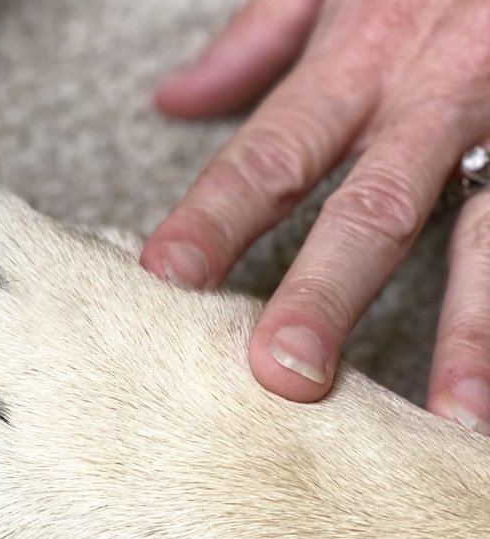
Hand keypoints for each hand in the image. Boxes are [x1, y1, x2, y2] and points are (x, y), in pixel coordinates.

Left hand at [142, 0, 489, 432]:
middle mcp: (430, 96)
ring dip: (472, 329)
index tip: (165, 279)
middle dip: (324, 294)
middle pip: (370, 209)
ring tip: (454, 416)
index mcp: (356, 61)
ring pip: (487, 232)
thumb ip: (257, 39)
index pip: (268, 153)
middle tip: (283, 376)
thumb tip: (175, 99)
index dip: (213, 217)